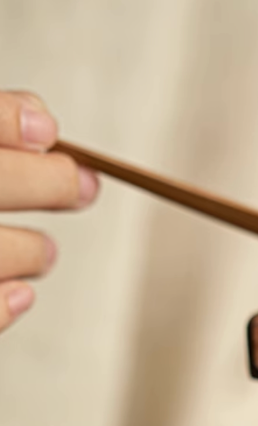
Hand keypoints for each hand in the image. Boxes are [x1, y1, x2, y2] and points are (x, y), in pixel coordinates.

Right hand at [0, 91, 98, 331]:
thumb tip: (41, 123)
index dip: (10, 123)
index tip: (48, 134)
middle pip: (1, 182)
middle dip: (51, 184)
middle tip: (82, 187)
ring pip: (5, 251)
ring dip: (33, 250)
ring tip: (43, 251)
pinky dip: (6, 302)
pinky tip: (22, 294)